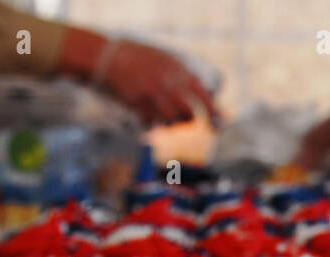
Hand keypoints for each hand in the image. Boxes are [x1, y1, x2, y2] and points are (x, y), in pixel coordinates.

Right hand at [60, 29, 218, 127]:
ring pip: (171, 121)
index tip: (220, 127)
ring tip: (164, 114)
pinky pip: (152, 122)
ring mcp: (151, 95)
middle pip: (188, 114)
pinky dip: (152, 122)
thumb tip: (207, 97)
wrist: (109, 57)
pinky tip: (146, 113)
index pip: (202, 96)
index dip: (213, 113)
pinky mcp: (136, 104)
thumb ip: (184, 78)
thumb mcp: (167, 61)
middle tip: (186, 119)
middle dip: (189, 120)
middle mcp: (166, 83)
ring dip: (171, 122)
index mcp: (177, 71)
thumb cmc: (141, 59)